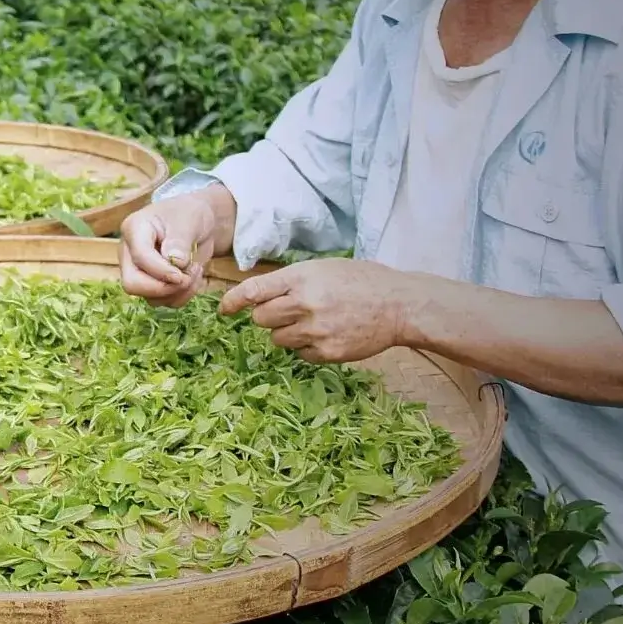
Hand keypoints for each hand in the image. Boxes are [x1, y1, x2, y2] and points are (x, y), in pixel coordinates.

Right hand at [119, 187, 229, 306]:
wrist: (197, 222)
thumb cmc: (188, 214)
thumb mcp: (188, 220)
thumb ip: (180, 240)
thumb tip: (175, 262)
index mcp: (133, 230)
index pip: (140, 258)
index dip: (161, 271)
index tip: (182, 274)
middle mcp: (130, 253)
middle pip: (132, 284)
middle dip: (163, 288)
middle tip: (187, 278)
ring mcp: (139, 271)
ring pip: (149, 297)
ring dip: (178, 292)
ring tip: (195, 270)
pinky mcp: (152, 284)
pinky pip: (164, 301)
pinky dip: (182, 295)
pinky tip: (193, 277)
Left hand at [218, 258, 415, 362]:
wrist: (399, 305)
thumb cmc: (360, 281)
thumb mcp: (323, 269)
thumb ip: (290, 281)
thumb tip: (257, 297)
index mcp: (301, 278)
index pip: (253, 291)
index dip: (233, 301)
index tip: (222, 309)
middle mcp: (304, 303)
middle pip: (260, 318)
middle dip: (267, 316)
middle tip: (289, 311)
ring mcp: (315, 330)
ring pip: (277, 339)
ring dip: (287, 333)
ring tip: (314, 322)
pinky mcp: (326, 352)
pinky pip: (299, 354)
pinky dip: (307, 347)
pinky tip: (328, 334)